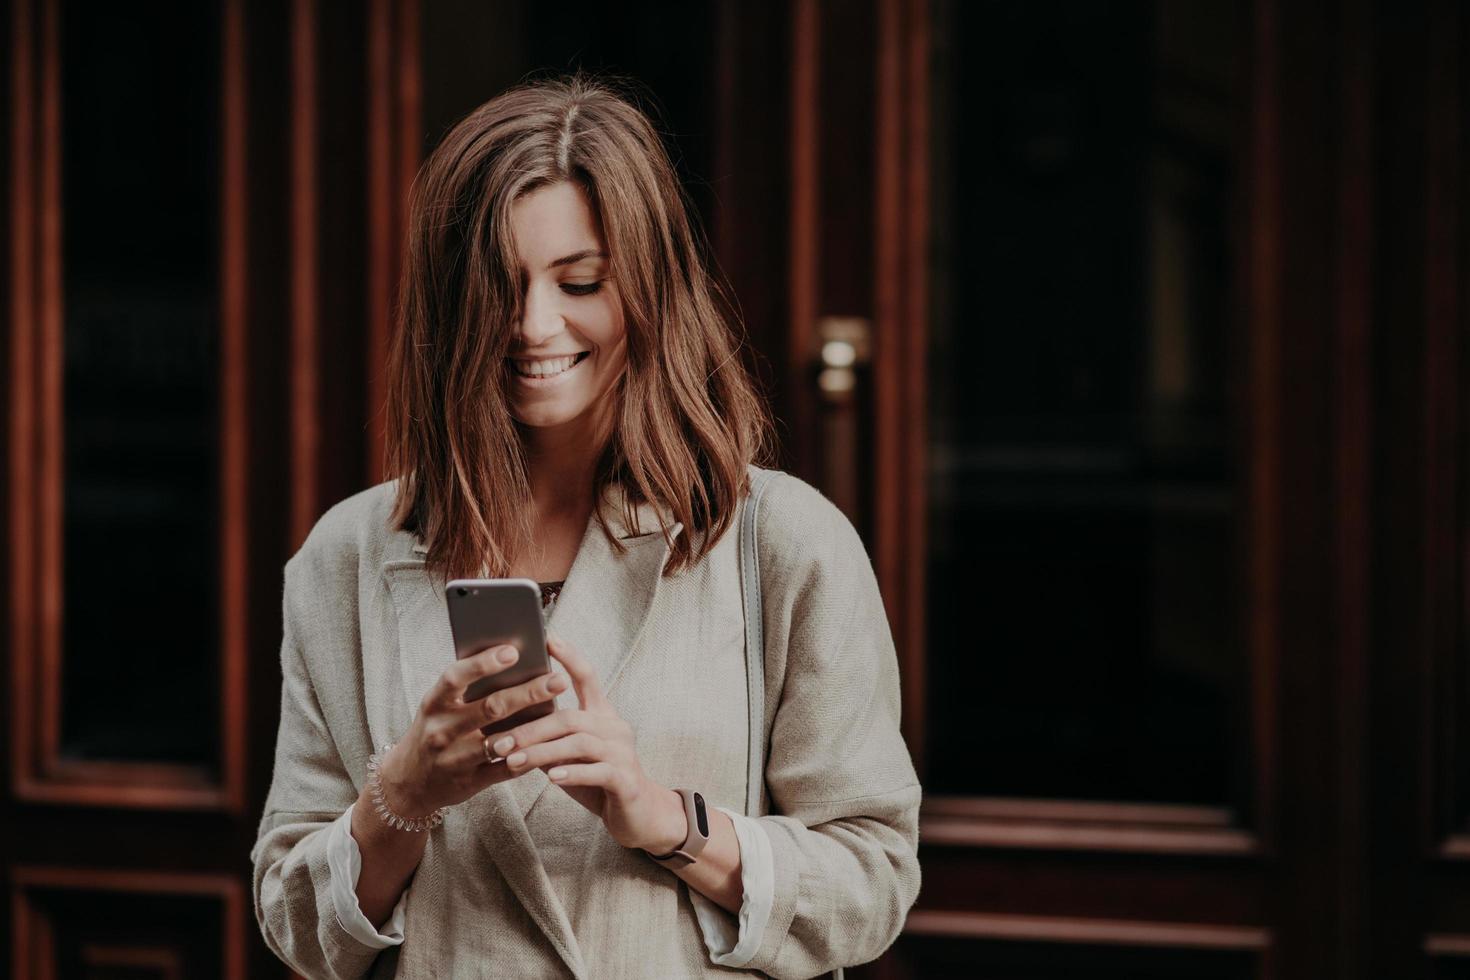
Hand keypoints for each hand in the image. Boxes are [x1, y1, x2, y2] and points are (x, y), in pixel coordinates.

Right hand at [376, 644, 568, 817]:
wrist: (409, 781)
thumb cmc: (434, 729)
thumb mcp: (438, 705)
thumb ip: (466, 686)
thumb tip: (510, 654)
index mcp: (434, 704)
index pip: (455, 678)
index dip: (482, 663)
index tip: (513, 650)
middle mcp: (441, 731)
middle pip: (490, 709)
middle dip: (527, 693)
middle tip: (558, 679)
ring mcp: (455, 759)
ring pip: (500, 742)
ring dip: (532, 728)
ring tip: (560, 711)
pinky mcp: (469, 783)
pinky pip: (504, 770)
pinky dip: (528, 757)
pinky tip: (550, 744)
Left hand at [493, 633, 687, 853]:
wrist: (638, 814)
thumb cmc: (596, 779)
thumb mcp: (570, 753)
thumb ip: (549, 736)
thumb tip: (504, 721)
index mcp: (602, 714)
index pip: (587, 676)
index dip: (569, 656)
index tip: (547, 638)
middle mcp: (614, 727)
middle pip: (570, 717)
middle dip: (530, 728)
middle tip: (498, 742)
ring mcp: (623, 752)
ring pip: (579, 743)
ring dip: (541, 752)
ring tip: (513, 762)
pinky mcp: (626, 780)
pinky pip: (597, 771)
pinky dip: (572, 773)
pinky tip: (550, 779)